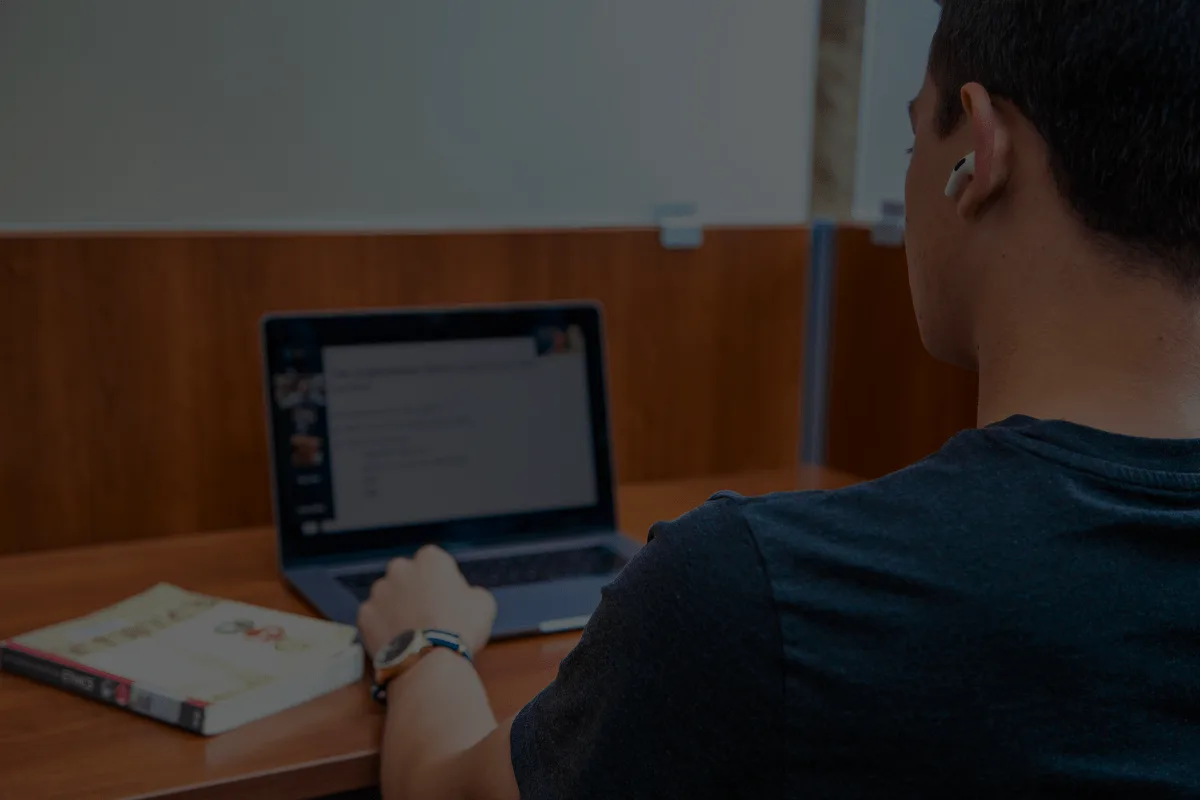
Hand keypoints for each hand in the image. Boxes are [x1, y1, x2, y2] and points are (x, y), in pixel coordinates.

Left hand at [357, 545, 497, 660]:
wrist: (429, 663)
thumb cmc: (460, 629)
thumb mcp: (483, 604)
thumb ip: (471, 592)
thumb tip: (467, 597)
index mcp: (430, 559)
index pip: (434, 561)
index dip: (441, 580)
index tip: (447, 598)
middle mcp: (400, 568)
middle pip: (406, 575)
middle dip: (413, 589)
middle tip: (427, 614)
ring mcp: (378, 592)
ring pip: (387, 596)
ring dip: (396, 608)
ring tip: (411, 632)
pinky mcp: (364, 615)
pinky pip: (374, 618)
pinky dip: (382, 627)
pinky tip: (397, 642)